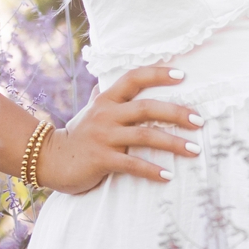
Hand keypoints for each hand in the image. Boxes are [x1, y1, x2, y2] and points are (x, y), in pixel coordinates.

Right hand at [36, 66, 202, 193]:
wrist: (48, 159)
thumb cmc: (76, 135)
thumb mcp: (89, 111)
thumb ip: (103, 96)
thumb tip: (106, 81)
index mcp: (106, 100)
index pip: (134, 78)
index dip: (157, 74)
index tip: (182, 75)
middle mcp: (106, 114)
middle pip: (147, 108)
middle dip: (176, 112)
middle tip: (199, 121)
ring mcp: (104, 137)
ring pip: (145, 136)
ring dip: (173, 143)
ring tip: (194, 150)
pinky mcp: (101, 159)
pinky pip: (132, 164)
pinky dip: (152, 170)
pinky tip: (168, 175)